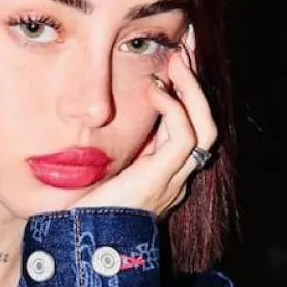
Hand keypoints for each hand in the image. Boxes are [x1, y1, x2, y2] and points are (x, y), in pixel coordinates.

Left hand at [72, 28, 216, 216]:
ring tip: (176, 60)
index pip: (188, 123)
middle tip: (185, 48)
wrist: (82, 238)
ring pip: (204, 127)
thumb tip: (97, 108)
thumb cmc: (85, 203)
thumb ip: (112, 139)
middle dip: (196, 83)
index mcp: (162, 167)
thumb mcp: (102, 160)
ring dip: (191, 90)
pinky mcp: (163, 178)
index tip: (175, 56)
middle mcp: (175, 172)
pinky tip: (156, 90)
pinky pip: (185, 138)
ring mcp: (173, 177)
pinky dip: (174, 109)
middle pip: (204, 121)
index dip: (185, 90)